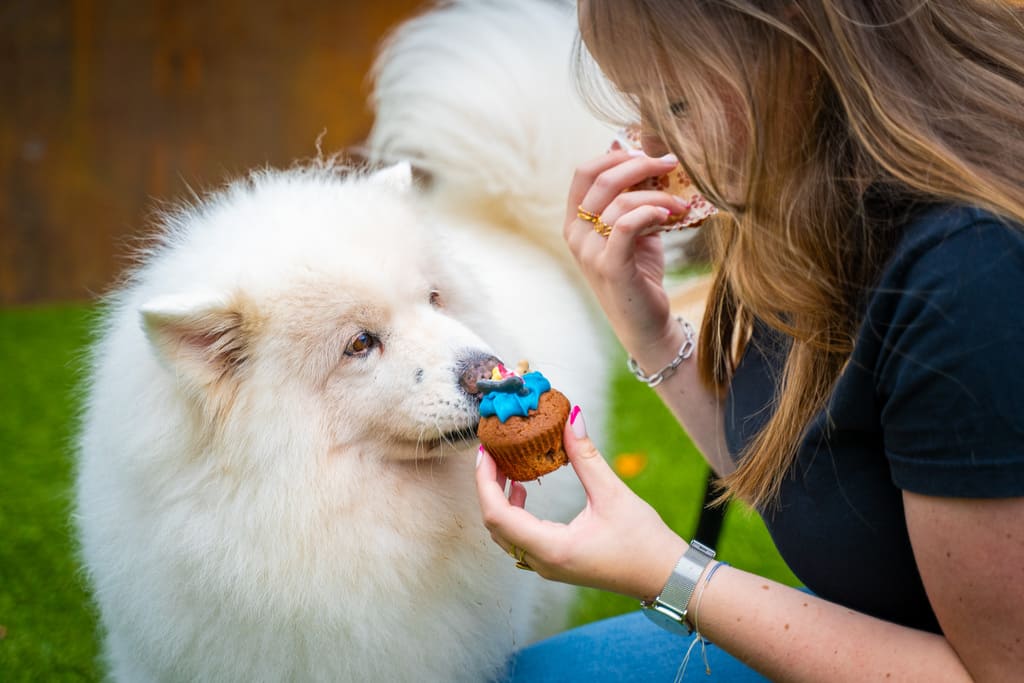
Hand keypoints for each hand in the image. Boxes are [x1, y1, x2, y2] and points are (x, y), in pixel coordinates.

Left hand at [475, 406, 688, 599]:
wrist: (666, 577)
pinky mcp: (556, 563)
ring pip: (506, 534)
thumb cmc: (644, 542)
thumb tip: (571, 417)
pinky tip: (523, 489)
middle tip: (492, 453)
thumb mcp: (613, 494)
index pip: (497, 515)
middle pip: (495, 525)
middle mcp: (543, 562)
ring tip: (505, 466)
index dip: (485, 481)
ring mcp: (548, 566)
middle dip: (489, 487)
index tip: (485, 452)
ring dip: (500, 499)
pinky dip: (514, 512)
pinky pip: (520, 538)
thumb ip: (586, 456)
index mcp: (552, 549)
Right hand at [564, 149, 694, 359]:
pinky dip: (651, 212)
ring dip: (658, 195)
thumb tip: (642, 156)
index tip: (646, 152)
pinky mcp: (610, 268)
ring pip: (620, 202)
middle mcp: (575, 236)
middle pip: (602, 180)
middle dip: (641, 164)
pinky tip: (670, 215)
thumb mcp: (634, 230)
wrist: (645, 324)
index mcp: (575, 222)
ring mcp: (589, 253)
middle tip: (672, 163)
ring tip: (681, 204)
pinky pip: (627, 226)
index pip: (584, 172)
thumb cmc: (641, 273)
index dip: (615, 155)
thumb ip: (632, 199)